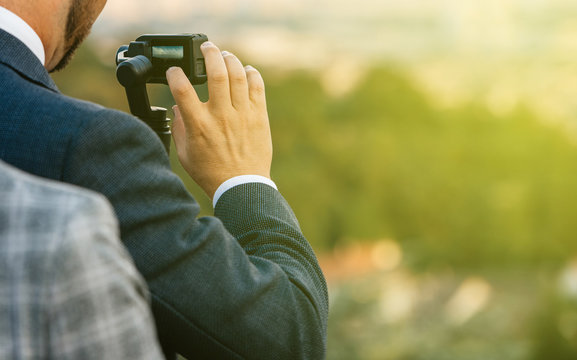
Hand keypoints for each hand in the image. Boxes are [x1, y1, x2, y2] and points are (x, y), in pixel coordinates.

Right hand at [166, 42, 272, 199]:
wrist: (242, 187)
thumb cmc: (211, 173)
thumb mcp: (185, 154)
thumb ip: (180, 128)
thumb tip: (178, 107)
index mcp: (199, 125)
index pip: (182, 90)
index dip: (174, 74)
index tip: (173, 71)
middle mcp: (221, 116)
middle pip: (216, 74)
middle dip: (209, 54)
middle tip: (206, 48)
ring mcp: (242, 115)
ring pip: (238, 76)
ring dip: (230, 59)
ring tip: (224, 55)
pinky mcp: (258, 117)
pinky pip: (257, 87)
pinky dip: (251, 74)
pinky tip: (245, 70)